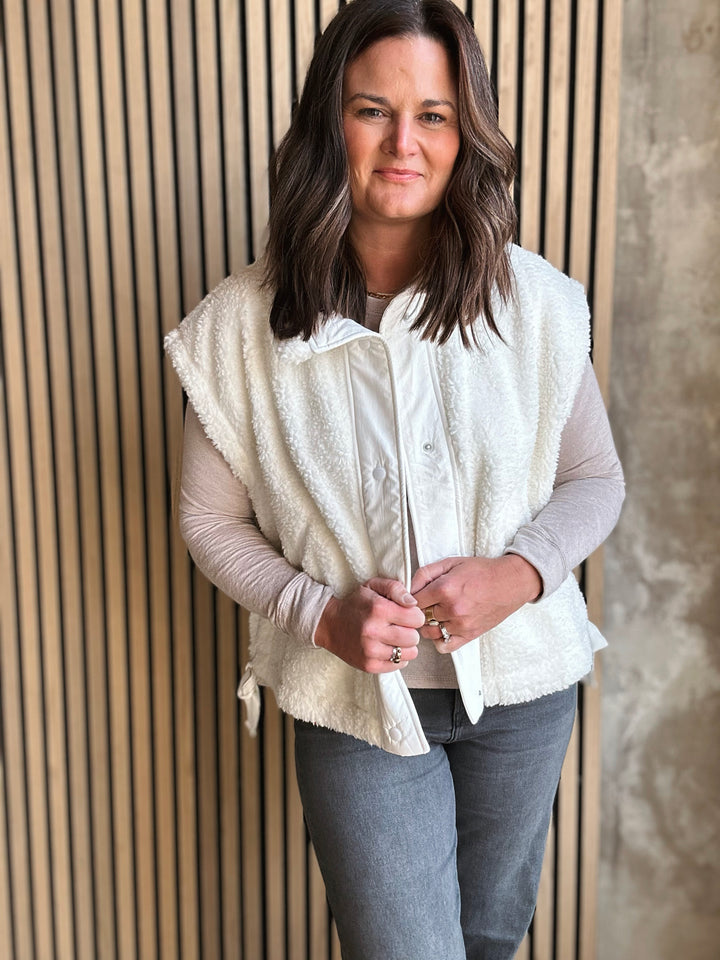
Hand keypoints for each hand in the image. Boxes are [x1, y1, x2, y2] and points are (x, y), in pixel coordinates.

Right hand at [314, 578, 423, 672]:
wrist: (330, 624)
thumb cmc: (355, 604)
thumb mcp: (373, 586)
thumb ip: (396, 588)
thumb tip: (413, 603)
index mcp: (378, 609)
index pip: (416, 618)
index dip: (414, 615)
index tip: (406, 615)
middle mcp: (374, 631)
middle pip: (414, 637)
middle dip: (410, 631)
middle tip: (400, 627)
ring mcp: (371, 651)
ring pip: (409, 653)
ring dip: (405, 646)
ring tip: (394, 638)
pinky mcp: (369, 665)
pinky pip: (398, 665)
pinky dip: (397, 657)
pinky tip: (387, 647)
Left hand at [410, 555, 541, 653]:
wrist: (510, 582)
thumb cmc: (481, 570)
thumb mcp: (451, 562)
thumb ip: (426, 573)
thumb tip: (408, 588)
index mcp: (445, 589)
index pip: (413, 600)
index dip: (411, 598)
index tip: (416, 596)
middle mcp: (452, 609)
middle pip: (420, 616)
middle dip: (421, 610)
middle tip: (428, 603)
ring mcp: (461, 625)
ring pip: (430, 632)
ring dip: (429, 624)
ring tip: (437, 613)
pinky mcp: (470, 635)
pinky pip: (444, 645)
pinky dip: (440, 639)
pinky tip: (444, 627)